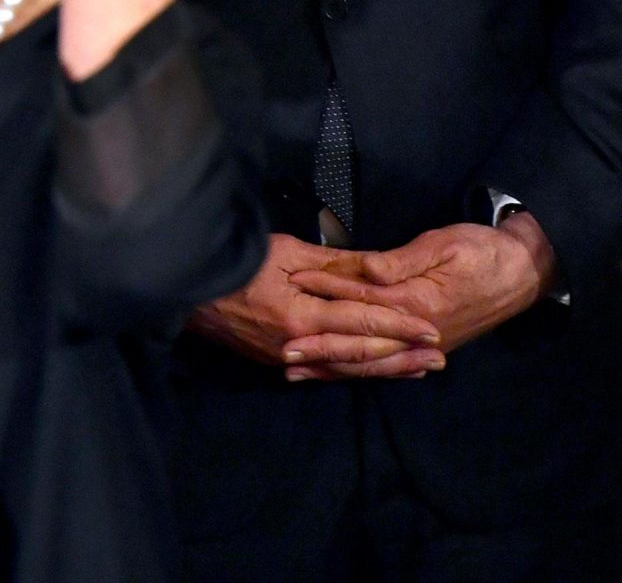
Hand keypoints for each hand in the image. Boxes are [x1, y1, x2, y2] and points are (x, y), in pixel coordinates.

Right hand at [187, 234, 443, 380]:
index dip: (399, 326)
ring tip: (417, 368)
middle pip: (360, 354)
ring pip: (345, 367)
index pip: (362, 323)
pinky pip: (323, 369)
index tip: (432, 329)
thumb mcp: (284, 251)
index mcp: (300, 315)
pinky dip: (352, 370)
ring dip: (384, 368)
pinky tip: (370, 370)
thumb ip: (332, 266)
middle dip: (402, 355)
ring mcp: (285, 358)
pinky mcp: (274, 361)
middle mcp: (297, 345)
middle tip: (438, 357)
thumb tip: (375, 272)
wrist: (183, 285)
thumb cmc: (233, 258)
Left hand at [288, 220, 552, 360]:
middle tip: (283, 354)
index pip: (362, 306)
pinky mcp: (428, 344)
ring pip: (371, 360)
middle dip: (321, 350)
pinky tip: (336, 373)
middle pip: (362, 345)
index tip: (292, 300)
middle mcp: (419, 332)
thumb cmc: (482, 250)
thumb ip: (402, 260)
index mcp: (418, 304)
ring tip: (297, 371)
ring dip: (333, 366)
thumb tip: (367, 270)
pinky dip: (359, 369)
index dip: (326, 300)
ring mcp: (424, 343)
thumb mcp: (444, 244)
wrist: (524, 271)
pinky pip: (387, 361)